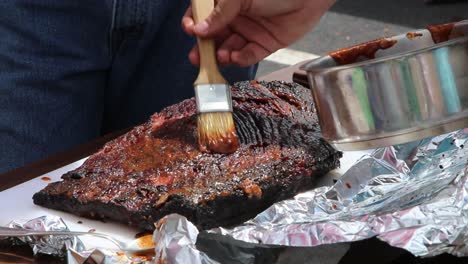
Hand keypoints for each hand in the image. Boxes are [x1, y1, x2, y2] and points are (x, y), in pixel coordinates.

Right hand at [182, 0, 335, 66]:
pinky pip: (248, 55)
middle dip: (204, 48)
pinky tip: (235, 57)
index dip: (194, 23)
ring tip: (220, 56)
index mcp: (226, 1)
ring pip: (229, 48)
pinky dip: (240, 58)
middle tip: (197, 57)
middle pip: (213, 36)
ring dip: (222, 55)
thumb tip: (198, 30)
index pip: (203, 14)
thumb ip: (219, 13)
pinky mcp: (264, 44)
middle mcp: (236, 16)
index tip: (190, 31)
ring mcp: (249, 31)